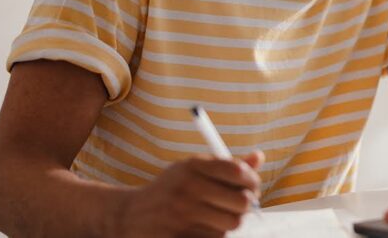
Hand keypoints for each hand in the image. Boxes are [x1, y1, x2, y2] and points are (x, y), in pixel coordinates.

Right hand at [107, 151, 263, 237]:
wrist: (129, 215)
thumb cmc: (170, 189)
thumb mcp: (192, 170)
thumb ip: (226, 165)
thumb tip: (259, 157)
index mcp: (192, 166)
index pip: (238, 171)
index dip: (252, 180)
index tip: (252, 186)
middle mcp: (187, 187)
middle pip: (242, 201)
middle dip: (246, 204)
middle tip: (241, 204)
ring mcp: (182, 214)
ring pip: (232, 223)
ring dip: (230, 221)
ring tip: (219, 215)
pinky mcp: (179, 236)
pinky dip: (215, 234)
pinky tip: (204, 227)